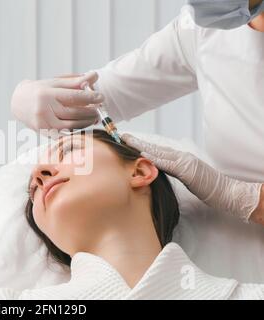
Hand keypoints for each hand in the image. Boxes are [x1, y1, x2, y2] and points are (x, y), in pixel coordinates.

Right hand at [10, 71, 103, 130]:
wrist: (18, 102)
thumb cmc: (40, 90)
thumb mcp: (55, 82)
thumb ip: (75, 81)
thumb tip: (95, 76)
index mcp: (47, 94)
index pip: (73, 96)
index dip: (90, 97)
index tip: (101, 97)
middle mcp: (44, 109)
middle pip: (73, 113)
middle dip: (90, 111)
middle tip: (99, 109)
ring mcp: (44, 123)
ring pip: (71, 126)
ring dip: (86, 122)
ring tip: (94, 118)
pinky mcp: (44, 133)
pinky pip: (65, 134)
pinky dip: (76, 130)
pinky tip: (84, 125)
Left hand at [121, 133, 262, 222]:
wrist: (226, 192)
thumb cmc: (207, 187)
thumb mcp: (186, 178)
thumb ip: (173, 172)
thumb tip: (157, 171)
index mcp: (180, 158)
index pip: (158, 150)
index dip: (143, 145)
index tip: (129, 141)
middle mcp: (181, 156)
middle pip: (155, 147)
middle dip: (138, 142)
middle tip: (122, 136)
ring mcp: (184, 162)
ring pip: (159, 152)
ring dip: (142, 146)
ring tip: (127, 141)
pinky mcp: (187, 170)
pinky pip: (168, 164)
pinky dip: (155, 159)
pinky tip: (143, 155)